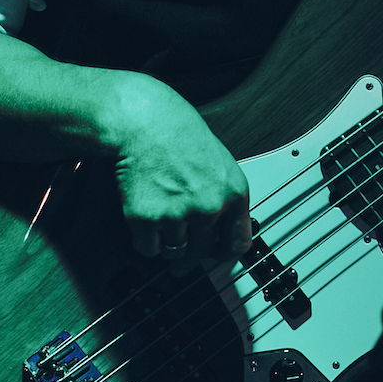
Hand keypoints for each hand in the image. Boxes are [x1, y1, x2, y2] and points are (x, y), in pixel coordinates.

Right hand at [110, 77, 251, 266]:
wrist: (145, 124)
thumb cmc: (181, 139)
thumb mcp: (222, 167)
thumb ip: (227, 202)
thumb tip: (226, 237)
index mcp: (234, 194)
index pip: (237, 244)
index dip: (224, 255)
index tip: (215, 258)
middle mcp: (209, 206)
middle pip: (202, 252)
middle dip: (190, 254)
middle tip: (181, 251)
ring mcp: (178, 214)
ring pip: (174, 253)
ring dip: (167, 244)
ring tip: (162, 221)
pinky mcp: (146, 218)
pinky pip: (148, 248)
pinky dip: (144, 240)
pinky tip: (146, 220)